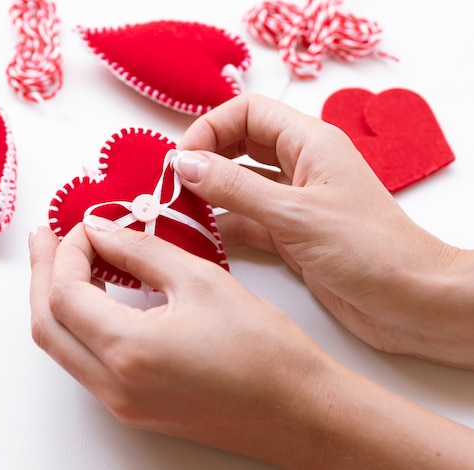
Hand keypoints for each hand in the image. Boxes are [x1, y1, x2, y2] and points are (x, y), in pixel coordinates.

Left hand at [29, 222, 473, 467]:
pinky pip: (87, 364)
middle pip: (48, 325)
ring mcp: (122, 405)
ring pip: (63, 348)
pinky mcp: (136, 409)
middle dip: (42, 275)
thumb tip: (103, 231)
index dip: (68, 252)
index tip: (88, 225)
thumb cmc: (265, 349)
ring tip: (68, 262)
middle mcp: (115, 387)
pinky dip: (81, 325)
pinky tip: (96, 298)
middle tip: (46, 238)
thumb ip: (141, 251)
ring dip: (57, 301)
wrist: (299, 410)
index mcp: (129, 352)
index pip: (66, 293)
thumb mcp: (200, 281)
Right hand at [176, 93, 473, 368]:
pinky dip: (222, 226)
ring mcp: (293, 201)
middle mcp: (299, 166)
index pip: (247, 112)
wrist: (410, 301)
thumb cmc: (368, 249)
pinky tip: (199, 237)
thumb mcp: (294, 213)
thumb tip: (184, 163)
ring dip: (209, 194)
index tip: (182, 159)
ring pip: (239, 184)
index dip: (211, 128)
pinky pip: (246, 220)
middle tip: (173, 184)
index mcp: (309, 143)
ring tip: (177, 210)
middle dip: (205, 158)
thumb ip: (235, 188)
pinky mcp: (289, 234)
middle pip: (239, 145)